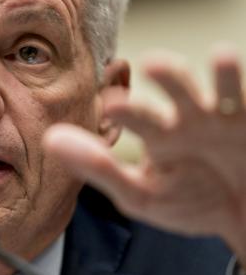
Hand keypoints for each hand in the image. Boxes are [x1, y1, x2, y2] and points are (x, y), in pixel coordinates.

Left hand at [43, 47, 245, 263]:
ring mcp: (223, 118)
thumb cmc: (184, 200)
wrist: (239, 218)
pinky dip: (245, 86)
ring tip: (220, 56)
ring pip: (222, 89)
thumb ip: (97, 167)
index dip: (125, 109)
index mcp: (156, 132)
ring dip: (221, 74)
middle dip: (168, 76)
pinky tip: (239, 65)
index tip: (110, 105)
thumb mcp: (139, 193)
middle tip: (153, 62)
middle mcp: (187, 117)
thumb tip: (49, 140)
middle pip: (177, 88)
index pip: (136, 115)